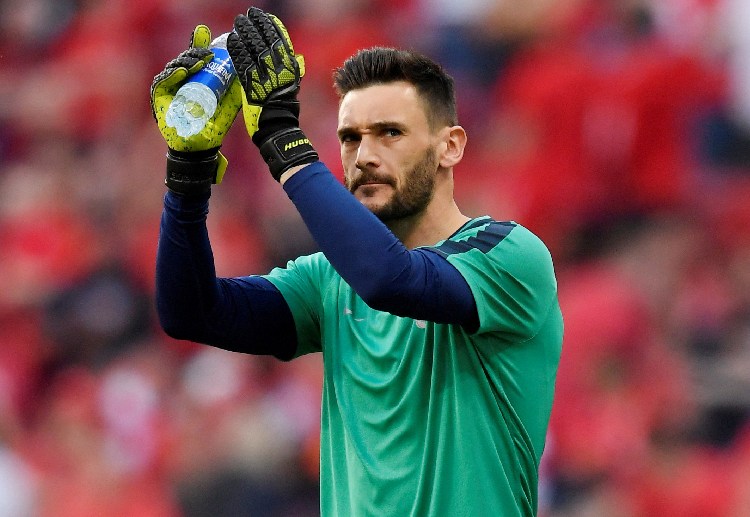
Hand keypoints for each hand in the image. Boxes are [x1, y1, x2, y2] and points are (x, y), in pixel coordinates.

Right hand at [150, 25, 242, 193]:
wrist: (203, 145)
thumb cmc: (216, 122)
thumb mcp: (229, 99)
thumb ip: (234, 82)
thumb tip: (244, 63)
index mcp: (195, 77)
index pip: (196, 56)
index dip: (199, 44)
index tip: (206, 33)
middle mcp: (181, 80)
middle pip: (185, 59)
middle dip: (196, 51)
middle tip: (209, 52)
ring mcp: (169, 88)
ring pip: (174, 67)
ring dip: (186, 61)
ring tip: (199, 61)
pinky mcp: (159, 97)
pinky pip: (162, 82)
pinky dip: (171, 75)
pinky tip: (182, 72)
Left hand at [228, 8, 317, 180]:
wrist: (278, 129)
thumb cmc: (282, 111)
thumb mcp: (290, 87)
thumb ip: (288, 72)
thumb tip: (292, 58)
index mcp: (290, 70)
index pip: (281, 42)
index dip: (271, 27)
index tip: (264, 16)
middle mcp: (280, 72)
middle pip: (267, 42)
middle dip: (257, 26)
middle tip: (248, 15)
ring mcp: (266, 79)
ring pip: (255, 50)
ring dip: (246, 34)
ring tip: (238, 22)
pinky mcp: (253, 87)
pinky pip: (244, 65)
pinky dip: (238, 51)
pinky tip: (232, 40)